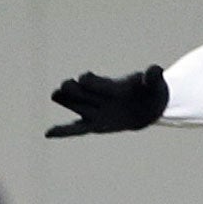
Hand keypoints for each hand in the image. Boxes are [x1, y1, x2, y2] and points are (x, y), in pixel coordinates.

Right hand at [45, 66, 168, 137]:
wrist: (148, 107)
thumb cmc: (149, 91)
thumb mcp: (154, 84)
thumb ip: (153, 76)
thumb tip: (154, 70)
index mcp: (108, 85)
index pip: (91, 81)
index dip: (88, 81)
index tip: (85, 78)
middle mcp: (97, 96)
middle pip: (77, 91)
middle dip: (72, 89)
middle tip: (66, 86)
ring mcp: (94, 111)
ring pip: (73, 105)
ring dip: (65, 100)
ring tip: (56, 94)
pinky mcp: (94, 126)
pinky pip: (76, 129)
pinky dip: (62, 131)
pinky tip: (48, 133)